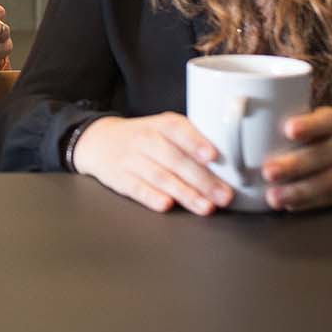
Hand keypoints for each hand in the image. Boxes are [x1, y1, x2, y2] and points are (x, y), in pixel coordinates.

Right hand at [72, 113, 234, 214]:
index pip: (179, 130)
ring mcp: (130, 159)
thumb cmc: (144, 137)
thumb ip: (191, 139)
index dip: (196, 142)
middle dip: (201, 179)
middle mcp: (145, 139)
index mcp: (161, 125)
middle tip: (224, 195)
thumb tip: (234, 159)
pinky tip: (166, 205)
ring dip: (184, 192)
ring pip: (159, 176)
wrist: (98, 140)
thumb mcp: (164, 127)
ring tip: (205, 207)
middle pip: (174, 159)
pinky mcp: (118, 178)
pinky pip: (135, 187)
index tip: (214, 155)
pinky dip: (151, 196)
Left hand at [261, 107, 331, 210]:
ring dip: (297, 193)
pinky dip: (309, 204)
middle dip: (293, 166)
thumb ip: (307, 124)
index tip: (289, 129)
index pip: (325, 122)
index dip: (308, 125)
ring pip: (323, 184)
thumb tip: (263, 129)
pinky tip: (290, 206)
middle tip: (267, 171)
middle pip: (319, 157)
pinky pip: (328, 199)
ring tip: (274, 198)